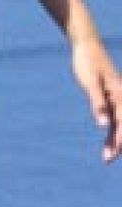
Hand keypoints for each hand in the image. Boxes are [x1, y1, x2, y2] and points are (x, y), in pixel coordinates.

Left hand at [71, 36, 121, 161]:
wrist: (87, 47)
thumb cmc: (88, 63)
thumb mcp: (91, 82)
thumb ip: (98, 103)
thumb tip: (104, 124)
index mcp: (120, 96)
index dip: (119, 140)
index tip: (112, 154)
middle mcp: (121, 99)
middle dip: (117, 144)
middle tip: (107, 160)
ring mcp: (116, 98)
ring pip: (119, 124)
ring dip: (114, 140)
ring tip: (107, 157)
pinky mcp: (109, 97)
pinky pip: (113, 117)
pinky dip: (111, 130)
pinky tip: (108, 140)